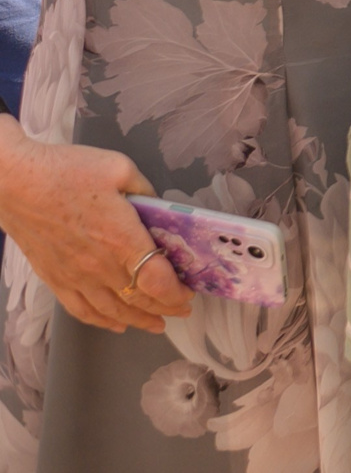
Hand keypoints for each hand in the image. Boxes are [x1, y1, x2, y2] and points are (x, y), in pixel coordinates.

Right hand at [0, 128, 190, 332]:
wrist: (14, 183)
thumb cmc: (65, 172)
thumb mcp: (120, 169)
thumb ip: (146, 191)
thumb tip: (158, 207)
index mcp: (121, 239)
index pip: (158, 281)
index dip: (177, 293)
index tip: (189, 293)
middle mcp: (100, 266)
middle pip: (139, 300)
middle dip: (166, 308)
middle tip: (182, 310)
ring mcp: (75, 276)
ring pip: (113, 311)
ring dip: (138, 320)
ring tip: (156, 324)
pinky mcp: (55, 278)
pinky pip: (81, 310)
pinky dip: (102, 321)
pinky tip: (115, 323)